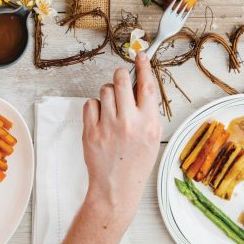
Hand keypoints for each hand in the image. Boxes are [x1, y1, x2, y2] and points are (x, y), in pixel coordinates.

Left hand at [82, 52, 161, 211]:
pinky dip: (95, 107)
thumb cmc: (136, 163)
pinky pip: (90, 103)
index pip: (147, 85)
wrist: (116, 187)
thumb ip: (148, 111)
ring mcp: (108, 126)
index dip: (144, 66)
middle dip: (121, 75)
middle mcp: (129, 122)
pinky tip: (101, 119)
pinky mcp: (91, 131)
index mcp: (148, 123)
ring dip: (109, 94)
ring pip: (105, 90)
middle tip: (121, 80)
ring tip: (112, 109)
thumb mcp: (152, 137)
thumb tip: (140, 84)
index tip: (140, 55)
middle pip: (121, 80)